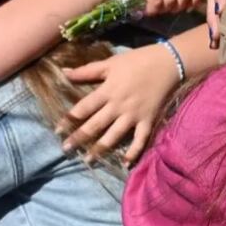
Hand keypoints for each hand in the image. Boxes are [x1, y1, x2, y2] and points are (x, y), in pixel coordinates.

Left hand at [57, 43, 179, 164]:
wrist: (168, 63)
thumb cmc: (137, 61)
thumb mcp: (110, 63)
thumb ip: (86, 70)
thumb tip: (63, 72)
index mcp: (107, 91)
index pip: (84, 108)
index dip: (70, 119)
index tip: (58, 130)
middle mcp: (118, 106)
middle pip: (95, 125)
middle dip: (79, 138)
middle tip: (66, 149)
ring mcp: (133, 116)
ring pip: (114, 135)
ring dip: (100, 148)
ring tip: (88, 160)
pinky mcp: (148, 121)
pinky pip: (140, 140)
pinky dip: (133, 152)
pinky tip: (125, 164)